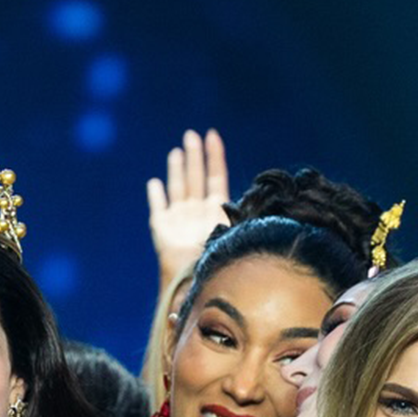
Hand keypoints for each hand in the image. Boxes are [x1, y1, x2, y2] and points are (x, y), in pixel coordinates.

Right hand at [146, 129, 229, 286]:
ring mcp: (179, 217)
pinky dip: (156, 195)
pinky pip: (158, 207)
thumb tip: (263, 195)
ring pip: (178, 187)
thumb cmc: (217, 259)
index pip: (216, 176)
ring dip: (178, 169)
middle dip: (194, 155)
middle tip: (191, 135)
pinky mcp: (161, 227)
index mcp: (215, 209)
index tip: (212, 135)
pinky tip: (155, 183)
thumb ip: (241, 215)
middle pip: (196, 177)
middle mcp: (197, 210)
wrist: (194, 281)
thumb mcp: (234, 232)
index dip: (214, 156)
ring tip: (177, 151)